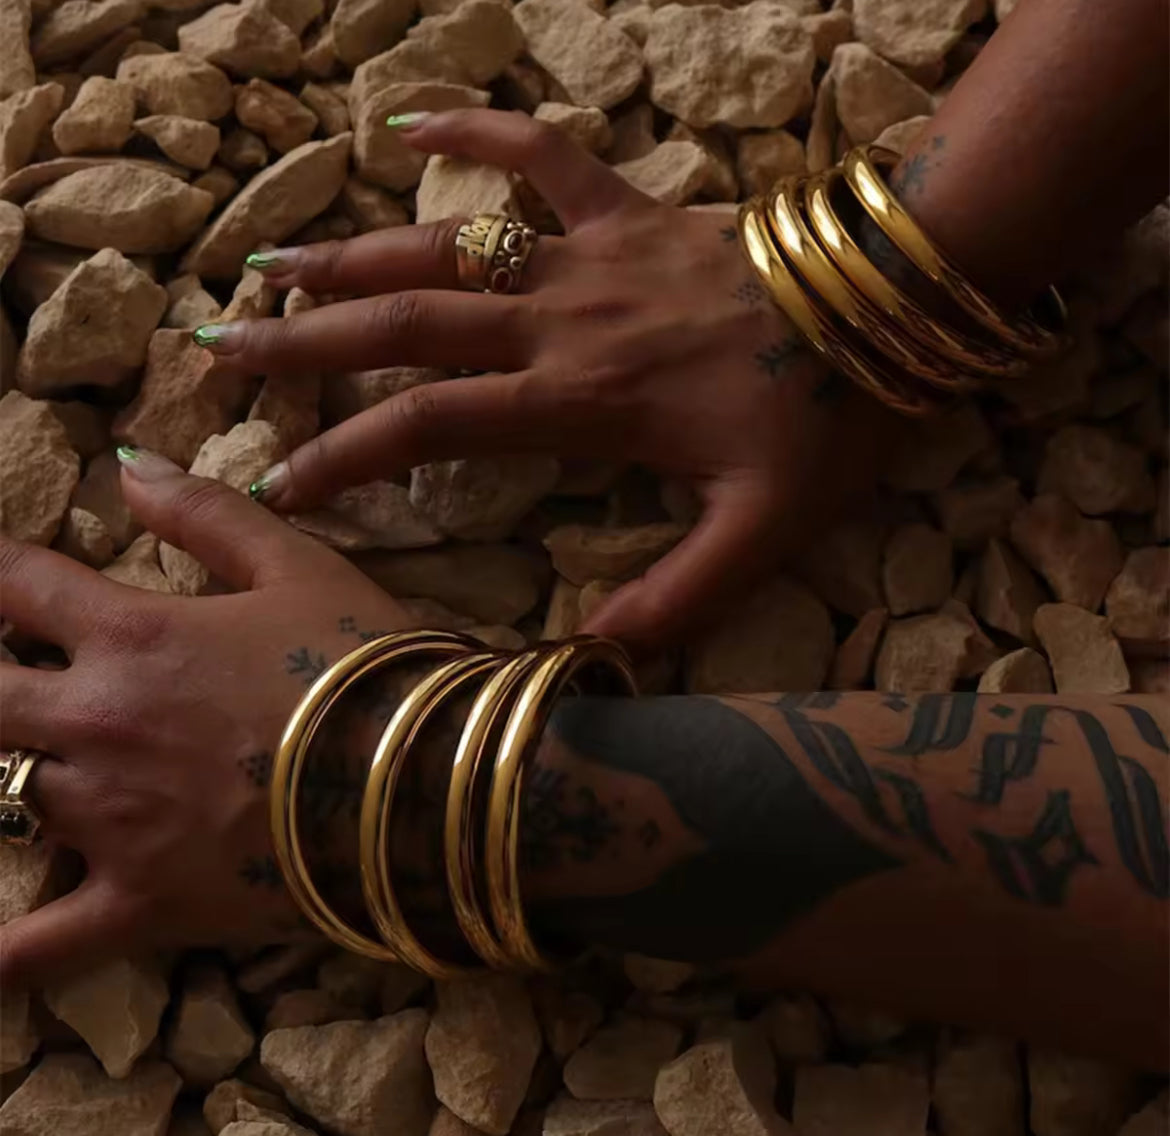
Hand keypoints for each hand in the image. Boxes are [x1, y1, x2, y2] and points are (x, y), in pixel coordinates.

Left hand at [0, 449, 415, 986]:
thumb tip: (130, 463)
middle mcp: (94, 725)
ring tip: (26, 760)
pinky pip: (40, 947)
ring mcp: (108, 822)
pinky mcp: (140, 902)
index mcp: (131, 637)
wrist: (420, 778)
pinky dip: (5, 956)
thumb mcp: (299, 567)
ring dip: (6, 770)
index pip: (18, 583)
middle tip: (18, 670)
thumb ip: (208, 512)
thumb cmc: (365, 663)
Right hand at [194, 108, 901, 651]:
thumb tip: (594, 662)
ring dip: (352, 253)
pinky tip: (404, 126)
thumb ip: (678, 602)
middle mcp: (560, 320)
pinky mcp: (627, 209)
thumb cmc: (826, 419)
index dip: (345, 457)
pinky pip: (540, 152)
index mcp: (578, 401)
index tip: (282, 485)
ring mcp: (589, 254)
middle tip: (223, 345)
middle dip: (305, 341)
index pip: (429, 425)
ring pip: (445, 242)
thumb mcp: (760, 534)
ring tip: (270, 262)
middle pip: (405, 322)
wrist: (884, 308)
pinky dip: (474, 130)